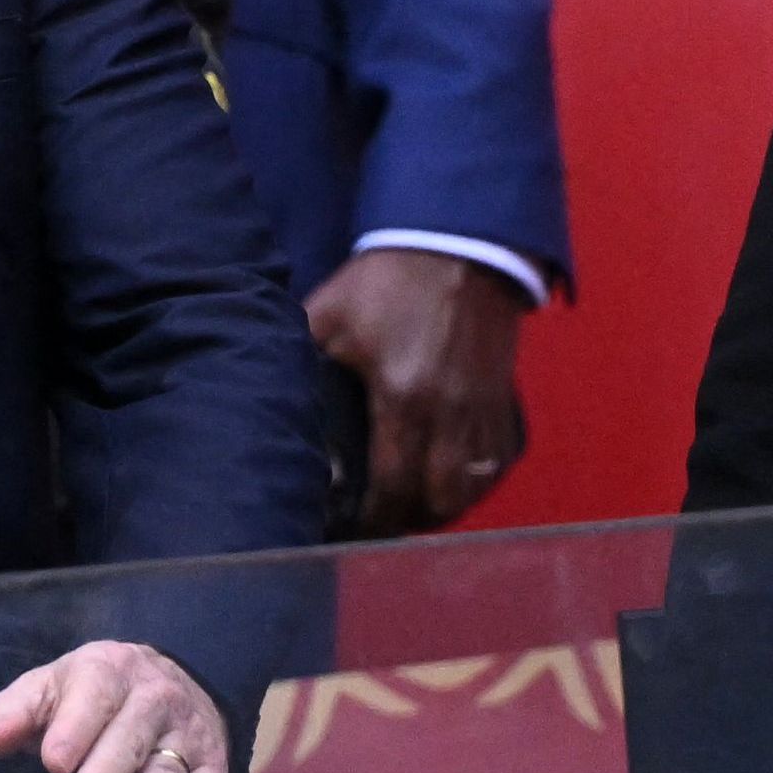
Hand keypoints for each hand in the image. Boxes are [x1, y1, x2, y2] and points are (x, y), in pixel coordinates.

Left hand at [0, 640, 232, 772]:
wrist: (169, 681)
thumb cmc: (90, 697)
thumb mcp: (52, 688)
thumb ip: (17, 712)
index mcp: (110, 672)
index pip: (95, 695)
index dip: (76, 727)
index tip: (54, 762)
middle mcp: (155, 699)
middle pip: (133, 736)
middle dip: (108, 771)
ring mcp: (188, 736)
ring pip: (170, 771)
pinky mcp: (213, 769)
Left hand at [307, 247, 530, 533]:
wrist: (459, 242)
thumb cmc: (388, 280)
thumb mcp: (330, 315)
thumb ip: (301, 360)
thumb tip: (267, 397)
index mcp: (405, 397)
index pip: (394, 486)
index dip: (373, 520)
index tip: (351, 530)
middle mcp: (452, 412)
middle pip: (442, 501)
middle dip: (410, 521)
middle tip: (381, 522)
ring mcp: (484, 407)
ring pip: (475, 487)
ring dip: (445, 505)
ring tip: (414, 508)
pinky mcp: (504, 398)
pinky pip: (499, 460)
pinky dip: (477, 480)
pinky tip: (451, 479)